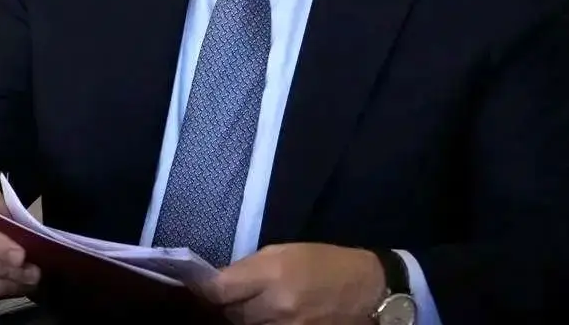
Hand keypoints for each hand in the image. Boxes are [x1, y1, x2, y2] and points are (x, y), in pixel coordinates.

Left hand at [196, 243, 387, 323]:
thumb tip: (219, 281)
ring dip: (243, 318)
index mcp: (272, 274)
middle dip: (226, 305)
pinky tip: (265, 317)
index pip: (219, 290)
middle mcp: (276, 307)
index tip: (198, 287)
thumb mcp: (286, 251)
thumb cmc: (326, 263)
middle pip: (229, 314)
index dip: (204, 290)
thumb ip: (250, 266)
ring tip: (255, 306)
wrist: (369, 292)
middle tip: (232, 296)